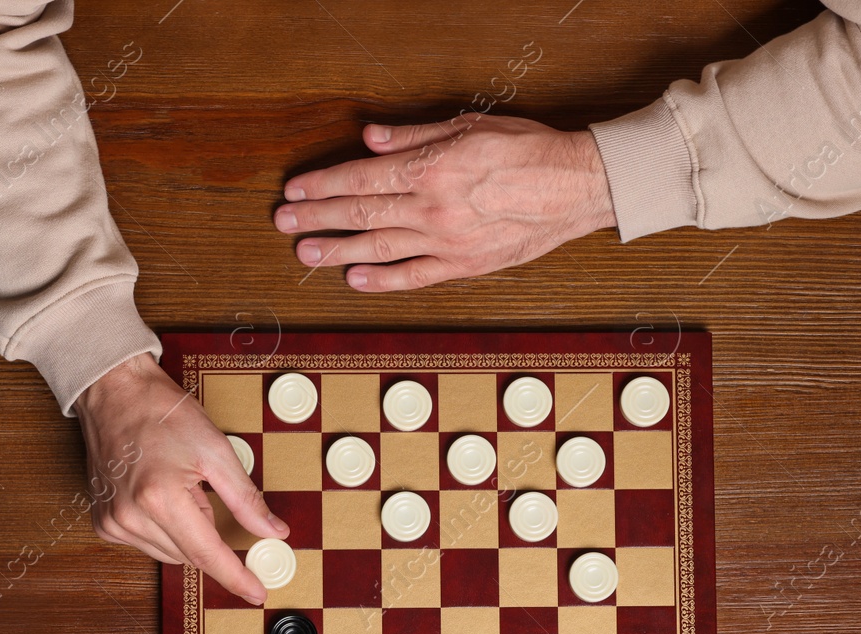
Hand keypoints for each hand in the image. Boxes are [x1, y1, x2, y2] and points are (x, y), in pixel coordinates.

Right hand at [76, 353, 287, 603]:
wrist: (113, 392)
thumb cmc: (161, 413)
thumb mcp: (215, 450)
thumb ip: (246, 498)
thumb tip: (274, 532)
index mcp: (160, 499)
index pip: (208, 555)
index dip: (237, 577)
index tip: (257, 593)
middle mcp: (131, 518)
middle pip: (190, 555)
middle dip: (209, 534)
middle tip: (203, 490)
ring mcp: (113, 523)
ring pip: (170, 554)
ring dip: (186, 532)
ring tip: (177, 487)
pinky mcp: (103, 523)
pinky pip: (147, 544)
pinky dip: (164, 529)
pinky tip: (158, 497)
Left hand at [276, 115, 615, 291]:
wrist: (576, 188)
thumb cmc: (528, 152)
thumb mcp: (470, 126)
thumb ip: (416, 136)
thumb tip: (371, 138)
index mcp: (432, 169)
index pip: (362, 177)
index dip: (324, 185)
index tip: (297, 189)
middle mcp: (433, 208)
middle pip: (361, 213)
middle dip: (318, 217)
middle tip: (284, 222)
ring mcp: (447, 241)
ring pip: (379, 247)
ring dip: (337, 250)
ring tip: (306, 252)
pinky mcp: (464, 265)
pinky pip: (414, 276)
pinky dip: (382, 280)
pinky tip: (355, 280)